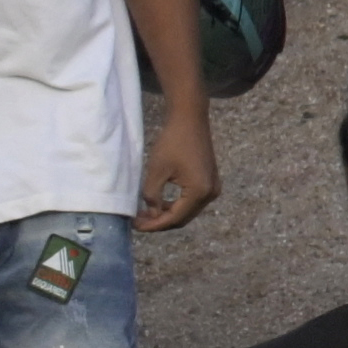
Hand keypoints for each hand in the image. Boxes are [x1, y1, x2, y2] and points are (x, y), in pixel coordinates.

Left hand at [135, 97, 218, 235]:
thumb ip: (152, 196)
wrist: (190, 121)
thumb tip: (151, 214)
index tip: (135, 226)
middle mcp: (210, 193)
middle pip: (184, 218)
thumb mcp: (156, 171)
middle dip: (160, 222)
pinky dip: (176, 206)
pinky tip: (160, 203)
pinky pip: (192, 202)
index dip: (154, 225)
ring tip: (146, 214)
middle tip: (138, 222)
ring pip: (188, 211)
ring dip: (168, 214)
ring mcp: (213, 188)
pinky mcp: (210, 182)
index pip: (175, 218)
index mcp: (199, 192)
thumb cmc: (172, 143)